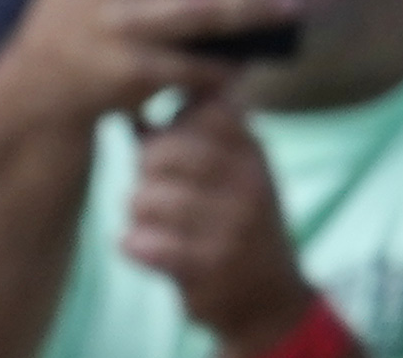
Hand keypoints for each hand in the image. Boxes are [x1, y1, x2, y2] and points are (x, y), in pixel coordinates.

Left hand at [117, 95, 316, 351]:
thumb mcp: (239, 172)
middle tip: (153, 188)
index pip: (205, 110)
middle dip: (144, 170)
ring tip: (151, 223)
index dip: (173, 123)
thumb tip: (144, 107)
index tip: (170, 140)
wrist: (268, 296)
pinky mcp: (206, 266)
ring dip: (136, 214)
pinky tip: (148, 248)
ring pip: (144, 198)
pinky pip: (141, 243)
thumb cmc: (241, 224)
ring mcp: (229, 225)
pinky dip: (134, 246)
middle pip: (162, 151)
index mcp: (254, 153)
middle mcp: (247, 182)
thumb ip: (201, 139)